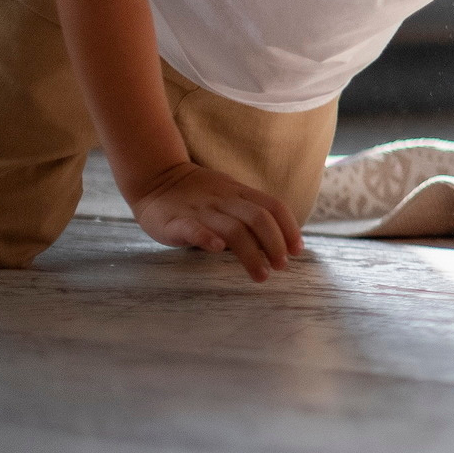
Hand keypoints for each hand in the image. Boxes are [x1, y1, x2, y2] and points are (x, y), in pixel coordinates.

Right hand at [129, 161, 304, 281]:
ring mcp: (200, 210)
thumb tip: (276, 240)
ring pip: (232, 228)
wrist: (155, 178)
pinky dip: (206, 237)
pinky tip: (216, 249)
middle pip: (258, 219)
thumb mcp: (229, 196)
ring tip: (261, 274)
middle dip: (275, 244)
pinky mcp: (175, 221)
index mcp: (239, 193)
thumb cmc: (197, 194)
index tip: (298, 250)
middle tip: (282, 266)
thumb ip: (249, 213)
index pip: (273, 207)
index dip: (289, 228)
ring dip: (251, 253)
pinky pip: (193, 228)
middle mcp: (224, 200)